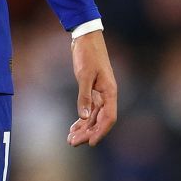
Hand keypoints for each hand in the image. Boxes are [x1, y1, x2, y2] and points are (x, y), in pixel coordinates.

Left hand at [67, 30, 117, 147]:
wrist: (86, 38)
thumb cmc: (88, 54)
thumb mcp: (84, 75)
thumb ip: (84, 96)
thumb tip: (84, 117)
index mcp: (110, 91)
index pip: (109, 117)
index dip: (101, 131)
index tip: (91, 143)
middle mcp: (107, 95)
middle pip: (100, 120)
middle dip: (87, 133)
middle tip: (72, 142)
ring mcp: (100, 93)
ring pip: (94, 117)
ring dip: (83, 128)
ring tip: (70, 139)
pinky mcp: (93, 90)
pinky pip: (90, 110)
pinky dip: (82, 119)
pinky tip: (74, 127)